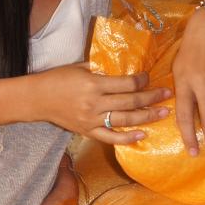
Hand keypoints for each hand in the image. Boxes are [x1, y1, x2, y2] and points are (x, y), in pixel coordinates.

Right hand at [34, 63, 170, 143]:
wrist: (37, 98)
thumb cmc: (58, 78)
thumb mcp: (79, 66)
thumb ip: (101, 68)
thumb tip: (124, 67)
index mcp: (93, 83)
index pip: (126, 83)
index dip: (142, 80)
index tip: (150, 78)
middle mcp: (95, 103)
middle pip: (130, 101)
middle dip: (152, 97)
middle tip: (167, 94)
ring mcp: (92, 119)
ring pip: (125, 120)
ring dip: (147, 117)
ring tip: (163, 113)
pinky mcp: (87, 131)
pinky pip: (111, 138)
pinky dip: (128, 138)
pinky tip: (142, 135)